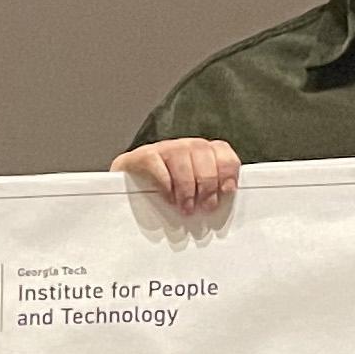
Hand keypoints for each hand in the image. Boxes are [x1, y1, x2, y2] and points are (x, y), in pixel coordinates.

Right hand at [111, 137, 239, 215]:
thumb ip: (208, 194)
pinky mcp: (143, 156)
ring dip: (187, 187)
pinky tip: (168, 198)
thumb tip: (221, 207)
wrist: (126, 188)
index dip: (228, 172)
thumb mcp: (192, 193)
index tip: (226, 192)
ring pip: (182, 159)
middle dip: (208, 185)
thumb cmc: (164, 195)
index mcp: (202, 153)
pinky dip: (165, 183)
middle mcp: (186, 146)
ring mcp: (164, 148)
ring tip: (185, 207)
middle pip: (204, 155)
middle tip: (205, 207)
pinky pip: (157, 165)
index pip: (222, 152)